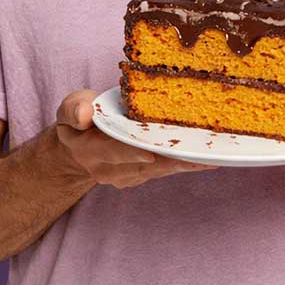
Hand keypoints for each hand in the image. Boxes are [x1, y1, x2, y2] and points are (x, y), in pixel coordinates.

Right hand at [54, 89, 213, 188]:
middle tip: (202, 156)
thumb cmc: (79, 120)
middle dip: (174, 160)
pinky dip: (185, 163)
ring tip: (214, 157)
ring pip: (160, 170)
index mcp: (92, 149)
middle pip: (146, 165)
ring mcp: (127, 176)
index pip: (114, 150)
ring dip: (186, 164)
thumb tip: (84, 115)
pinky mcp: (141, 176)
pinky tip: (208, 158)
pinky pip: (165, 170)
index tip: (152, 152)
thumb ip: (74, 109)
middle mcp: (110, 169)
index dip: (132, 151)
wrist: (79, 149)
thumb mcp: (70, 108)